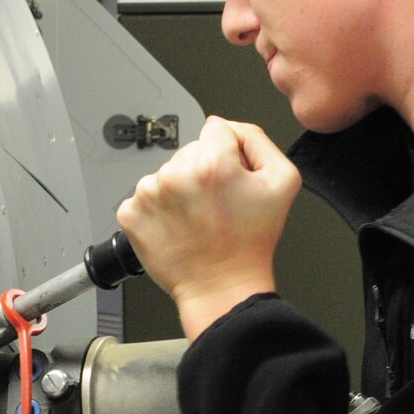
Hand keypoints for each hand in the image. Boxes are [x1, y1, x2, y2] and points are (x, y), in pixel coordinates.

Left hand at [116, 116, 299, 337]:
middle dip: (203, 171)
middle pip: (190, 151)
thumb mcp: (283, 180)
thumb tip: (226, 127)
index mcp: (211, 163)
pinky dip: (159, 208)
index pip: (217, 130)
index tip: (231, 181)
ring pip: (167, 173)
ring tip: (197, 218)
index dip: (230, 154)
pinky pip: (145, 195)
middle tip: (217, 205)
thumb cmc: (251, 242)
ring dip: (180, 190)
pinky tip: (178, 225)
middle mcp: (175, 175)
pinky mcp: (130, 213)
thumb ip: (257, 139)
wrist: (221, 287)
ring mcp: (148, 194)